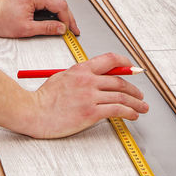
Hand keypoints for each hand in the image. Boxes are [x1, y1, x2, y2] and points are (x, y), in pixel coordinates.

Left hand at [0, 0, 78, 38]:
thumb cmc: (1, 21)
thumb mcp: (26, 29)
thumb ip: (46, 28)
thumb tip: (61, 29)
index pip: (59, 5)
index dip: (67, 18)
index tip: (70, 29)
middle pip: (59, 0)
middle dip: (67, 15)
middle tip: (72, 28)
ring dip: (60, 10)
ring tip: (64, 23)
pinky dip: (52, 6)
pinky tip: (53, 16)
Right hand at [20, 52, 149, 138]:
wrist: (33, 112)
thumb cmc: (43, 98)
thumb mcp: (62, 77)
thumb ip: (80, 76)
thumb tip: (96, 78)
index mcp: (81, 69)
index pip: (110, 60)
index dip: (125, 64)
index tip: (132, 69)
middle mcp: (88, 80)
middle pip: (120, 81)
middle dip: (134, 89)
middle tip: (140, 94)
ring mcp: (90, 96)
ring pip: (122, 96)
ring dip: (136, 102)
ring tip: (142, 107)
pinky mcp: (91, 113)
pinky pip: (117, 110)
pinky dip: (129, 112)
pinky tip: (133, 115)